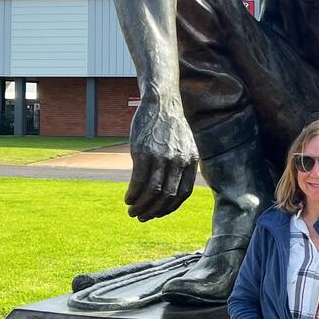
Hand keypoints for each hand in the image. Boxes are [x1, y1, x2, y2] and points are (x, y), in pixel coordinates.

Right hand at [125, 91, 197, 221]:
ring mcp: (161, 157)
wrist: (160, 102)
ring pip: (152, 191)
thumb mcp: (184, 145)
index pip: (183, 194)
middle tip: (141, 217)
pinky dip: (133, 194)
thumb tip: (169, 190)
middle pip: (167, 196)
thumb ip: (181, 165)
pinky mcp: (143, 153)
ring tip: (132, 211)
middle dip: (153, 211)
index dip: (169, 208)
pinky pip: (138, 181)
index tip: (157, 213)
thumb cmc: (170, 125)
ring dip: (141, 205)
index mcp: (190, 161)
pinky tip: (128, 199)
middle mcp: (178, 161)